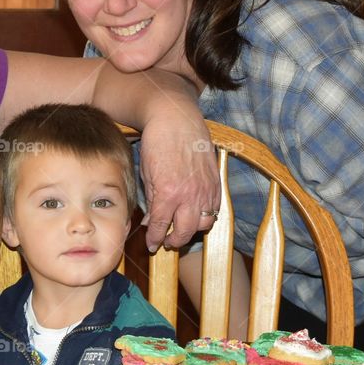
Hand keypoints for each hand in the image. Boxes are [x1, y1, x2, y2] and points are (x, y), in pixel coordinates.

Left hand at [139, 120, 219, 249]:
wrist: (176, 119)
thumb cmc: (157, 143)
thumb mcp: (147, 173)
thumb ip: (151, 200)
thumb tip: (151, 221)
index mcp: (168, 193)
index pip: (162, 226)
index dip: (156, 239)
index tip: (153, 245)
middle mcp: (189, 195)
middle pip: (186, 231)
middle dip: (175, 240)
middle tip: (167, 241)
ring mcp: (206, 189)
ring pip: (204, 223)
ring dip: (193, 230)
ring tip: (183, 229)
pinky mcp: (216, 182)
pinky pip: (215, 208)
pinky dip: (205, 216)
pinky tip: (195, 214)